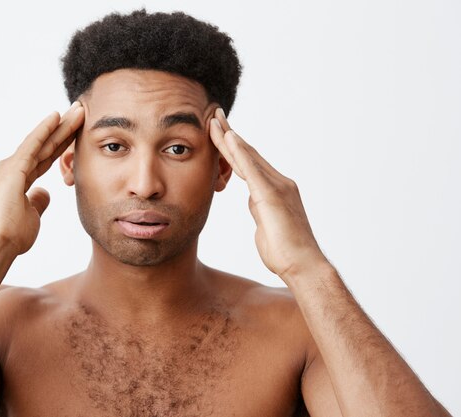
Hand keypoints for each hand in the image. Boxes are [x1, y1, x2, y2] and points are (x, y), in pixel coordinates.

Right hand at [0, 101, 84, 255]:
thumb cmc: (11, 236)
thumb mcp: (32, 215)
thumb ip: (38, 201)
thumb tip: (45, 192)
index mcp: (18, 180)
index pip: (46, 157)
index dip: (61, 143)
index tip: (76, 130)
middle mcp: (12, 169)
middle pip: (45, 145)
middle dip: (64, 128)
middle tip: (80, 111)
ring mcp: (10, 167)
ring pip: (41, 142)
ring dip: (60, 125)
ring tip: (78, 109)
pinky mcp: (12, 169)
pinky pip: (32, 146)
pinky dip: (44, 130)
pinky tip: (56, 117)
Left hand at [209, 108, 327, 279]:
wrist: (302, 266)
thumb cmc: (284, 253)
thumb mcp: (266, 226)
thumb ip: (260, 210)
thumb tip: (255, 203)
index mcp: (275, 190)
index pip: (249, 163)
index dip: (233, 147)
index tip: (219, 132)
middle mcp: (279, 183)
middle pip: (248, 153)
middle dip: (229, 134)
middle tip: (213, 115)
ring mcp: (277, 187)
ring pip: (248, 156)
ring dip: (229, 137)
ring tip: (214, 120)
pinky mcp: (272, 195)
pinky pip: (251, 170)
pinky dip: (238, 153)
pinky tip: (228, 139)